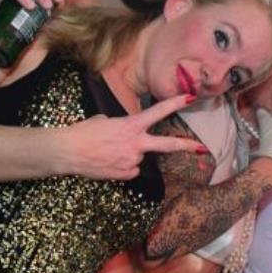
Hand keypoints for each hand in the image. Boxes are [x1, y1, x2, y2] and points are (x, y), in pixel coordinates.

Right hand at [59, 94, 204, 179]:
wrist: (68, 152)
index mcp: (131, 125)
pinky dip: (122, 166)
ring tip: (108, 152)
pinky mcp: (125, 174)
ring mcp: (132, 161)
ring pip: (139, 157)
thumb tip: (126, 137)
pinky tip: (108, 162)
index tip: (190, 98)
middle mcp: (136, 144)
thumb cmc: (83, 132)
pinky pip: (130, 169)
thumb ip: (122, 126)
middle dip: (186, 146)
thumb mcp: (104, 120)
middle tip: (202, 148)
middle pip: (167, 145)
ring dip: (129, 154)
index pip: (158, 112)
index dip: (175, 104)